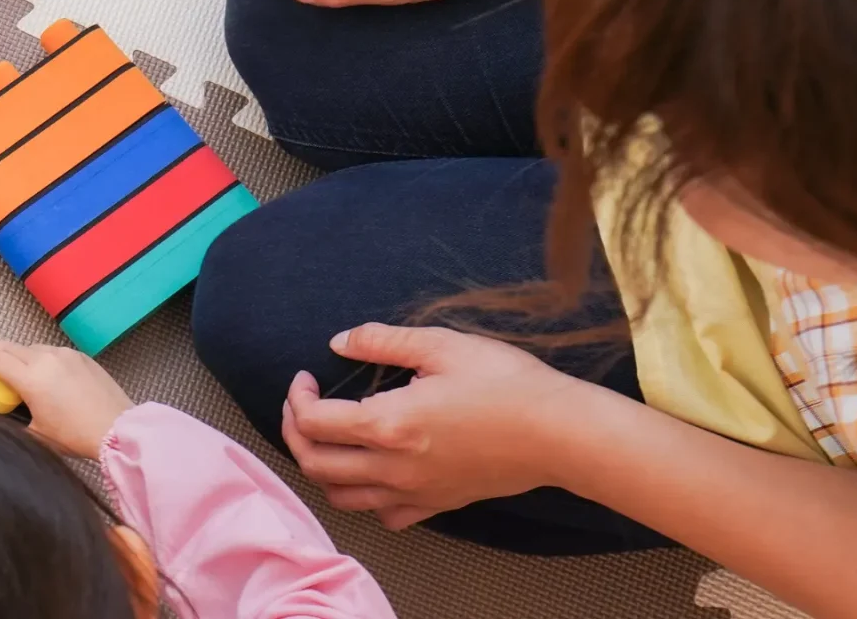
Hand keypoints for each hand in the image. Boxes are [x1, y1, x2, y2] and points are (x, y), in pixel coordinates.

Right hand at [0, 341, 134, 457]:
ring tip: (18, 371)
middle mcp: (46, 358)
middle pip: (9, 346)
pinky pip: (53, 352)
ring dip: (19, 356)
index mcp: (31, 378)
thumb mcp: (37, 433)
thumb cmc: (75, 435)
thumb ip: (16, 418)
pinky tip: (46, 375)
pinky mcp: (81, 356)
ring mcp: (65, 354)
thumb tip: (6, 411)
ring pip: (31, 347)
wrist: (117, 429)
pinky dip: (42, 359)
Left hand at [282, 323, 607, 530]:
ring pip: (342, 497)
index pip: (314, 423)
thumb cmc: (507, 383)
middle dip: (295, 433)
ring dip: (321, 469)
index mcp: (389, 425)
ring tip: (326, 439)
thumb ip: (382, 341)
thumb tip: (339, 341)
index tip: (306, 377)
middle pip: (315, 464)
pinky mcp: (438, 504)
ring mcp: (415, 492)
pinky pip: (385, 515)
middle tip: (303, 406)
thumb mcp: (443, 346)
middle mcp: (394, 467)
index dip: (298, 398)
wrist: (561, 433)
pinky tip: (372, 471)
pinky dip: (365, 497)